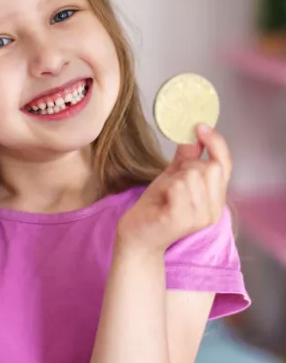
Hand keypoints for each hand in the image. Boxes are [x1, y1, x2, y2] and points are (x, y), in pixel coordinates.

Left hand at [117, 124, 231, 254]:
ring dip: (173, 179)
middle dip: (187, 166)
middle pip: (210, 166)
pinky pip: (179, 185)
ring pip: (192, 174)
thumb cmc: (155, 208)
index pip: (225, 165)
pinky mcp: (183, 219)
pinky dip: (167, 187)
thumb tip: (193, 135)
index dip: (216, 143)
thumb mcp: (171, 177)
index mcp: (214, 198)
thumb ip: (185, 158)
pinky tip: (161, 201)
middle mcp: (213, 209)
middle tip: (171, 182)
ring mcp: (200, 216)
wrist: (136, 236)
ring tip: (165, 195)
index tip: (200, 126)